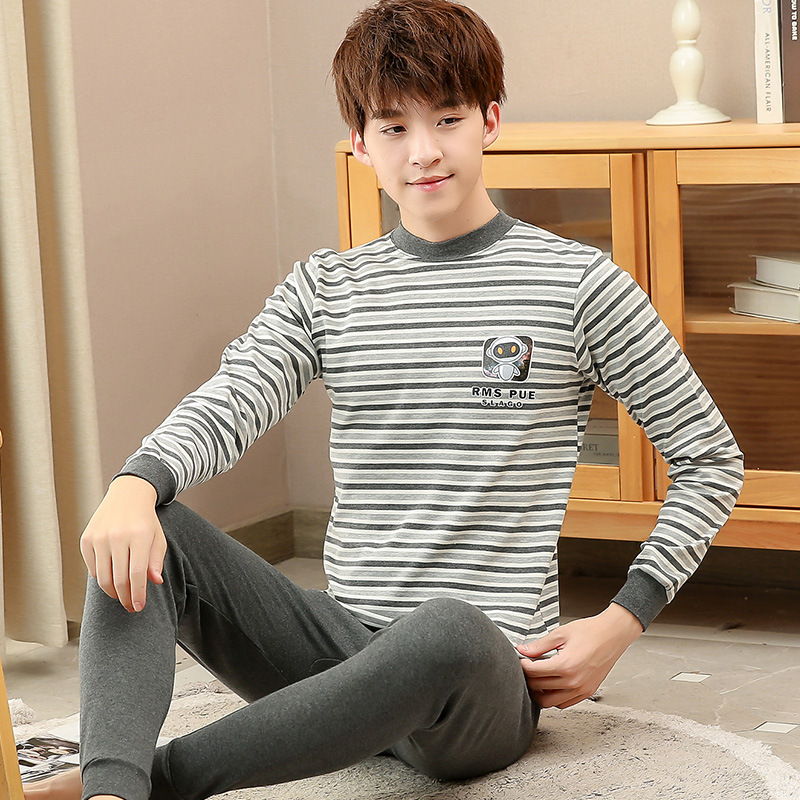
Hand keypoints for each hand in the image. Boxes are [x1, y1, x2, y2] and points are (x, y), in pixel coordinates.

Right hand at [80, 475, 166, 612]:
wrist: (127, 496)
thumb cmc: (145, 521)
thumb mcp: (158, 538)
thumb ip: (156, 561)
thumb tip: (155, 582)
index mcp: (139, 535)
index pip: (137, 574)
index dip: (137, 594)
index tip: (138, 607)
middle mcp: (117, 536)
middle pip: (118, 579)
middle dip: (125, 598)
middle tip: (131, 607)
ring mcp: (99, 537)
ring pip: (103, 578)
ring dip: (113, 592)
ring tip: (122, 596)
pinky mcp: (86, 539)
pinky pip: (93, 569)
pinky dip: (102, 578)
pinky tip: (111, 579)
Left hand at [517, 604, 642, 708]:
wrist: (612, 635)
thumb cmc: (589, 632)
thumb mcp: (560, 634)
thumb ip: (539, 645)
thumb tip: (522, 650)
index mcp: (565, 665)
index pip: (534, 672)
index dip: (522, 666)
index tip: (520, 660)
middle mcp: (573, 682)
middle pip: (538, 688)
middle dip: (528, 678)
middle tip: (527, 668)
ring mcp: (581, 690)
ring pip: (549, 702)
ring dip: (539, 692)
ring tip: (537, 678)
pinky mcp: (587, 692)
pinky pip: (564, 704)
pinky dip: (554, 698)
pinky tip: (551, 685)